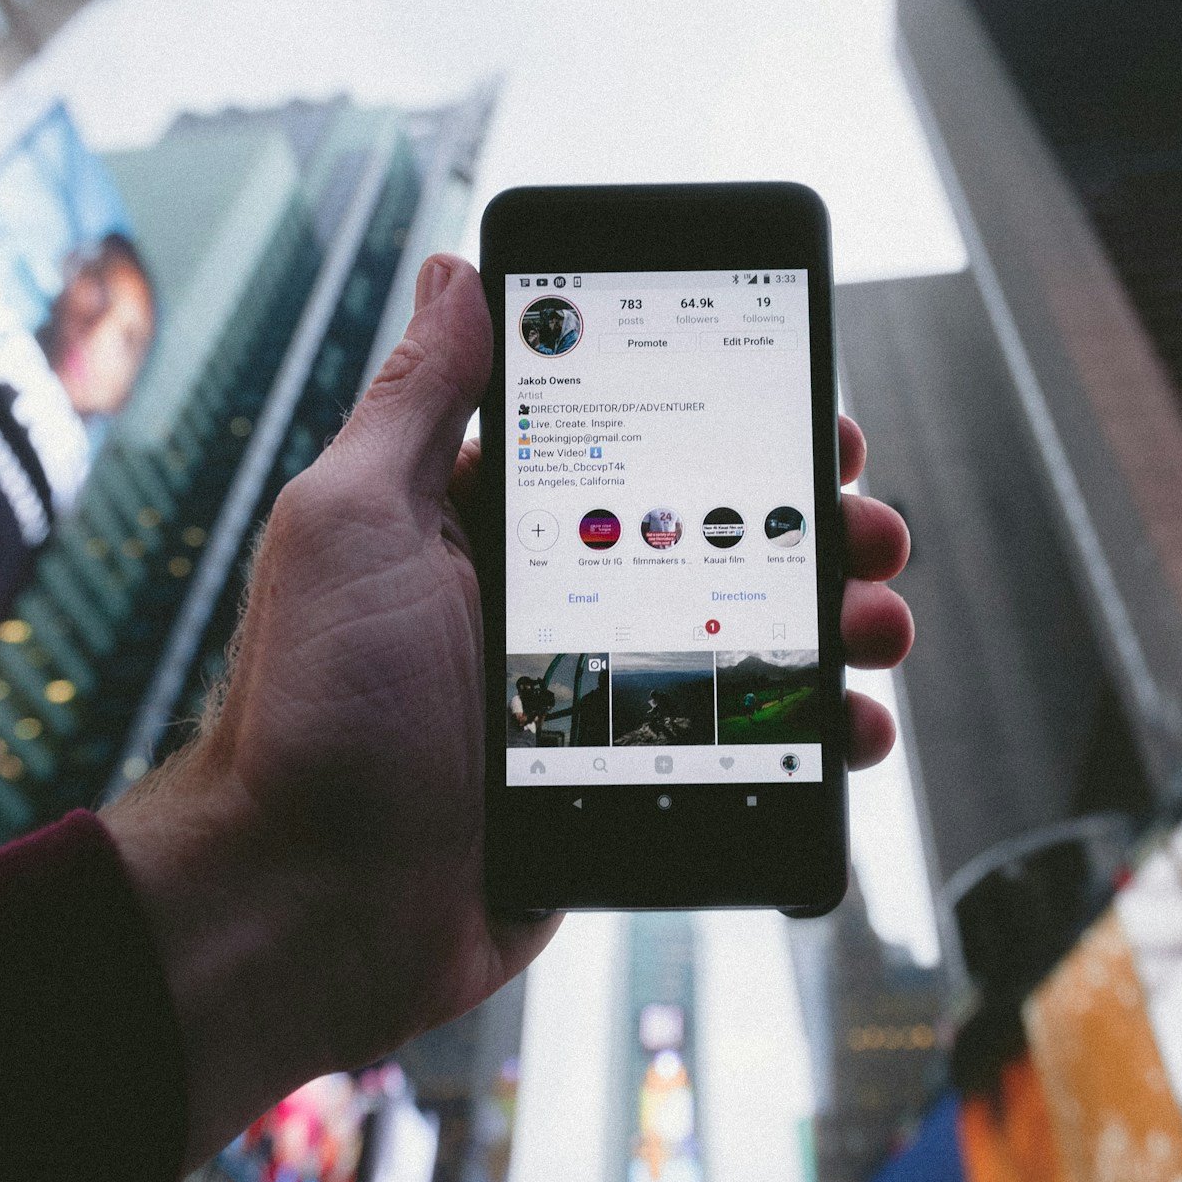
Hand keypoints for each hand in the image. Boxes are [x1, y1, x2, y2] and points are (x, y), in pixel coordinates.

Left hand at [105, 254, 913, 1165]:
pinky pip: (741, 752)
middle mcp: (550, 604)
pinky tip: (852, 728)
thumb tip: (455, 270)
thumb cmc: (311, 711)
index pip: (637, 445)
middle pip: (716, 540)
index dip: (733, 422)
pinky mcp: (624, 790)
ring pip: (748, 643)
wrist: (306, 911)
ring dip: (833, 622)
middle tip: (868, 526)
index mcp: (490, 526)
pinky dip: (809, 739)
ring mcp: (594, 701)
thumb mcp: (353, 523)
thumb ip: (418, 401)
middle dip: (810, 523)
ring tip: (876, 625)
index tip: (807, 411)